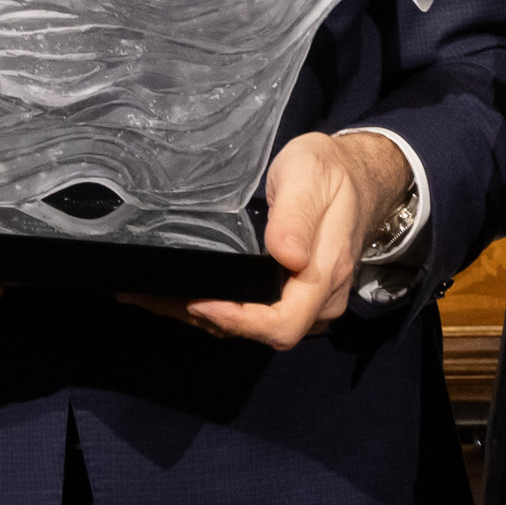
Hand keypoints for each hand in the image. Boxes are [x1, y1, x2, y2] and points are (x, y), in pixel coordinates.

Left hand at [126, 129, 412, 349]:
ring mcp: (306, 303)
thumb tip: (287, 257)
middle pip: (262, 332)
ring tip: (150, 294)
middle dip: (207, 319)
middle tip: (154, 295)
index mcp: (326, 275)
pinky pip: (253, 313)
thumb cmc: (329, 172)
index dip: (239, 321)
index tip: (198, 301)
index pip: (282, 323)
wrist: (355, 176)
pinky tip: (176, 293)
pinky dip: (213, 307)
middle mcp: (319, 301)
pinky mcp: (291, 296)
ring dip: (202, 316)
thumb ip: (297, 217)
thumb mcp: (311, 177)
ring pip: (253, 327)